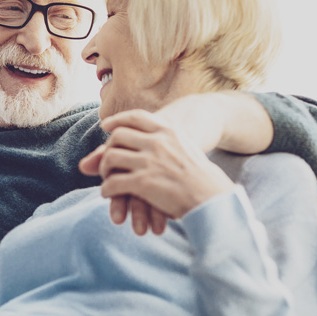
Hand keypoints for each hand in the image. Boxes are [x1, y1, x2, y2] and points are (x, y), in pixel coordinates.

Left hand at [79, 109, 234, 229]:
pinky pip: (113, 182)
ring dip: (104, 169)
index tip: (106, 126)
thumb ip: (165, 142)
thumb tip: (145, 143)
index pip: (136, 117)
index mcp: (169, 131)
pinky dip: (106, 189)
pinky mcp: (143, 183)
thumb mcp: (185, 149)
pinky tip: (109, 193)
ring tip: (107, 179)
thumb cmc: (202, 178)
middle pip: (118, 136)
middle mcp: (157, 142)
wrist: (212, 198)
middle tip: (107, 162)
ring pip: (110, 157)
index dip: (117, 120)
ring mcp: (149, 162)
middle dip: (108, 148)